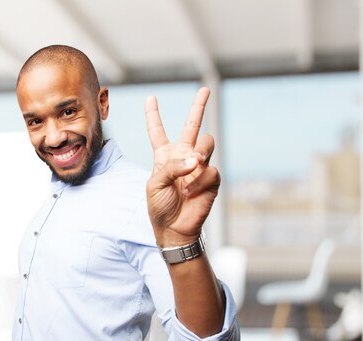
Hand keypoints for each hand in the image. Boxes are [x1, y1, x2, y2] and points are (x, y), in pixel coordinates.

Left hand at [145, 87, 219, 246]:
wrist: (174, 229)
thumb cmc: (160, 206)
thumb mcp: (155, 184)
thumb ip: (172, 166)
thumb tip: (197, 159)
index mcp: (164, 156)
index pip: (157, 131)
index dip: (153, 115)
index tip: (151, 98)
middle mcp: (183, 156)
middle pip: (192, 125)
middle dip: (199, 106)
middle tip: (205, 89)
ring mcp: (198, 166)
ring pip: (206, 142)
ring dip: (199, 152)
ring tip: (193, 165)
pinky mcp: (211, 179)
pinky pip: (210, 170)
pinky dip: (199, 181)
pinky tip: (191, 193)